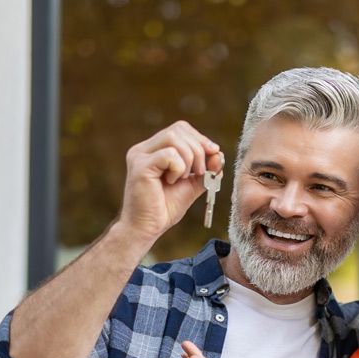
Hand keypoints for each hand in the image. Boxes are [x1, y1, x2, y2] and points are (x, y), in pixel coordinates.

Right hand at [118, 123, 223, 247]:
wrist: (147, 228)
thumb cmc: (164, 208)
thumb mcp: (191, 185)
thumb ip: (205, 170)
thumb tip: (219, 154)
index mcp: (153, 149)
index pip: (180, 128)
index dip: (200, 138)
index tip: (213, 154)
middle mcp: (143, 149)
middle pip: (178, 129)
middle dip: (198, 149)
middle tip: (200, 172)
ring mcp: (139, 156)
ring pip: (174, 138)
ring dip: (189, 158)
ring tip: (186, 178)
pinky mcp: (140, 166)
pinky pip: (169, 155)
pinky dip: (179, 168)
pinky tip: (172, 182)